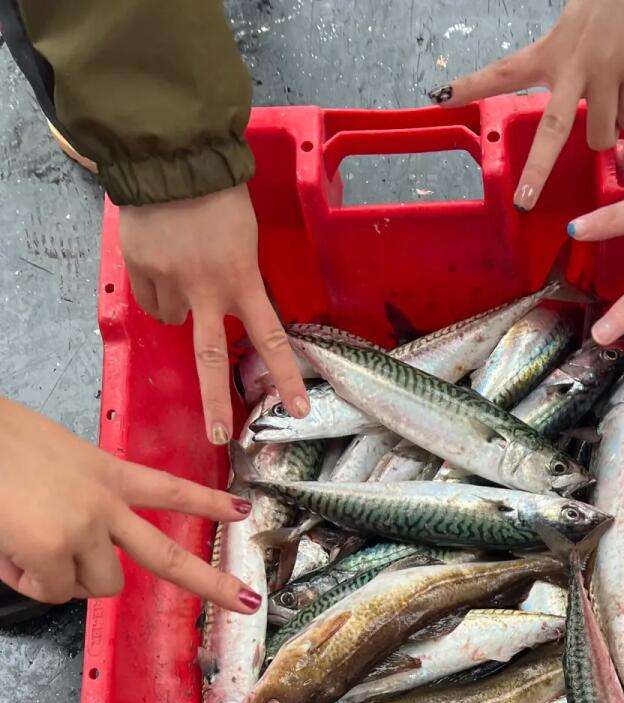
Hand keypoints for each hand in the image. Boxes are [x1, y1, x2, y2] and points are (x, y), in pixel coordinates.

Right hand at [0, 398, 258, 610]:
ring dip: (64, 579)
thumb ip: (78, 499)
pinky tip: (6, 547)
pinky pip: (53, 591)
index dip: (207, 502)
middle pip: (166, 556)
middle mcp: (103, 502)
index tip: (242, 509)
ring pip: (97, 587)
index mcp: (103, 470)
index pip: (167, 488)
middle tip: (249, 601)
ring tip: (24, 543)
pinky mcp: (51, 548)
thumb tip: (72, 554)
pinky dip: (26, 579)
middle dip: (212, 583)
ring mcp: (81, 528)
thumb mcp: (51, 461)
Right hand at [118, 186, 308, 444]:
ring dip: (178, 308)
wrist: (170, 158)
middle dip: (215, 402)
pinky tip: (161, 261)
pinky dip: (155, 289)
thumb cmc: (219, 195)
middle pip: (210, 358)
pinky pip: (149, 298)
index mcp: (241, 279)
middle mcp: (205, 287)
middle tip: (219, 437)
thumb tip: (220, 312)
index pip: (271, 339)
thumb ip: (237, 279)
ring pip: (172, 319)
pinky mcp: (139, 267)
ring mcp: (169, 279)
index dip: (285, 378)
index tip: (298, 412)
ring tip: (182, 268)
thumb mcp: (244, 239)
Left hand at [432, 0, 623, 209]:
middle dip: (538, 170)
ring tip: (615, 103)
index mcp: (552, 50)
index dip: (472, 85)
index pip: (505, 71)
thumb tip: (580, 104)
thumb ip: (567, 65)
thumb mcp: (576, 27)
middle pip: (552, 129)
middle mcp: (574, 64)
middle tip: (525, 200)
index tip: (441, 96)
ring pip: (602, 135)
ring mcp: (606, 70)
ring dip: (608, 132)